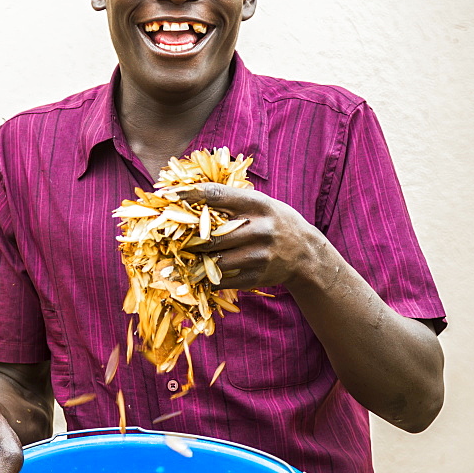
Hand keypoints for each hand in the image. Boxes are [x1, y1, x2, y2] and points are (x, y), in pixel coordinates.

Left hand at [177, 183, 323, 290]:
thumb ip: (231, 200)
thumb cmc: (274, 222)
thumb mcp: (260, 204)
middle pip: (211, 234)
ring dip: (196, 260)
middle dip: (189, 237)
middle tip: (170, 236)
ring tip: (184, 257)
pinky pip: (222, 279)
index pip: (216, 195)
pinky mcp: (257, 276)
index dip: (189, 194)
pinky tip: (201, 273)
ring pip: (215, 260)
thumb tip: (189, 192)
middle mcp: (259, 228)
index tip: (167, 195)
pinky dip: (208, 277)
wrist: (306, 254)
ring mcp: (259, 255)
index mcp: (257, 204)